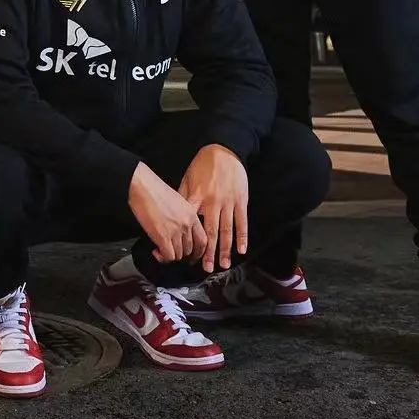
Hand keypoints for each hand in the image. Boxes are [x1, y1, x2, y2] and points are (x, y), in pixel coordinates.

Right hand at [128, 163, 204, 265]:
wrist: (143, 187)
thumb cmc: (155, 191)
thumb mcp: (177, 202)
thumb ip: (183, 217)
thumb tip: (180, 230)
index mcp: (192, 215)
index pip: (203, 239)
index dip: (199, 251)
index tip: (194, 255)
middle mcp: (186, 224)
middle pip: (191, 250)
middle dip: (182, 255)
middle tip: (174, 254)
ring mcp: (175, 231)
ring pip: (180, 255)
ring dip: (171, 256)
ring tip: (162, 250)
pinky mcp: (163, 237)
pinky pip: (168, 256)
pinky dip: (162, 257)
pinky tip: (156, 251)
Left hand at [178, 144, 249, 271]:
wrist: (224, 150)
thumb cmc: (203, 165)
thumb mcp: (188, 179)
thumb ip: (183, 198)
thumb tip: (176, 213)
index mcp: (197, 198)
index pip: (192, 224)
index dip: (190, 240)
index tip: (187, 254)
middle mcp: (212, 203)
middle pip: (210, 232)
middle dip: (208, 252)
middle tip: (206, 268)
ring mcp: (228, 202)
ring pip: (226, 230)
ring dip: (225, 249)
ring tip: (223, 265)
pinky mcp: (240, 200)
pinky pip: (241, 222)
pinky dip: (242, 236)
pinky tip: (241, 250)